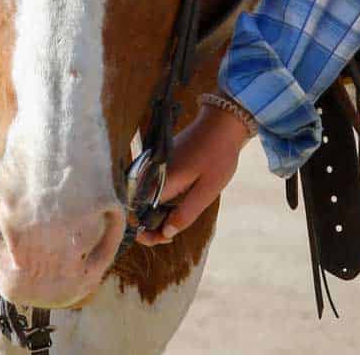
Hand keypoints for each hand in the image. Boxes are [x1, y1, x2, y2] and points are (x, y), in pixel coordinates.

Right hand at [136, 104, 251, 246]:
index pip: (137, 211)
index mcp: (161, 180)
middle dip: (149, 224)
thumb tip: (166, 233)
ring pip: (144, 195)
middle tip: (170, 235)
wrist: (222, 121)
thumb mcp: (207, 190)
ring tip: (172, 224)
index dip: (144, 230)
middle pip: (137, 204)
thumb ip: (186, 213)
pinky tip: (172, 207)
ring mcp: (155, 165)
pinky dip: (158, 199)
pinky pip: (152, 185)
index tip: (163, 238)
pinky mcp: (161, 161)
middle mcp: (152, 172)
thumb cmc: (218, 155)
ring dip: (153, 213)